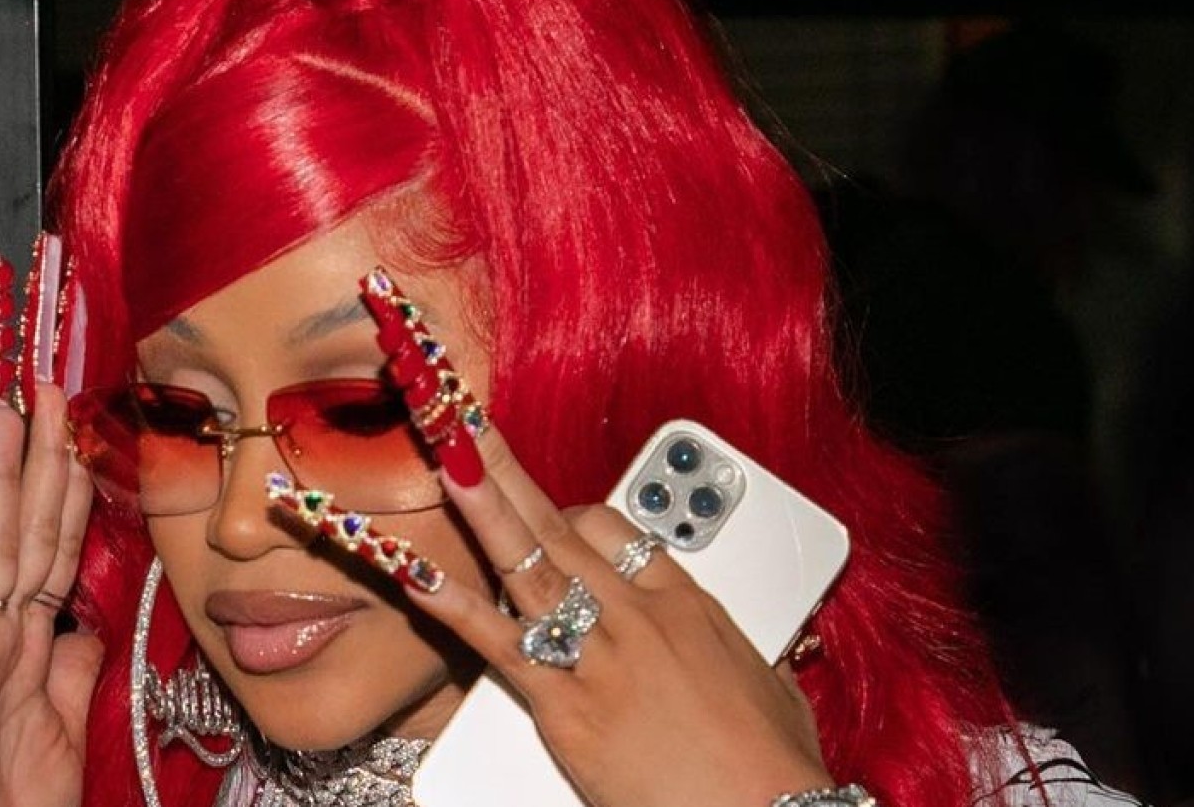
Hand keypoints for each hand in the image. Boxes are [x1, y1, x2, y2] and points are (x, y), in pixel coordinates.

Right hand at [0, 383, 99, 806]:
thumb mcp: (63, 729)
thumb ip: (70, 671)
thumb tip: (80, 625)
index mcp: (30, 650)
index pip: (58, 551)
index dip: (72, 491)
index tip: (82, 430)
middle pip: (31, 533)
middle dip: (48, 460)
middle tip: (53, 388)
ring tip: (3, 410)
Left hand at [406, 428, 832, 806]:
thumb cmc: (774, 768)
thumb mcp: (769, 686)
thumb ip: (740, 651)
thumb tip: (741, 647)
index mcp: (689, 605)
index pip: (618, 529)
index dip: (573, 514)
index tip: (550, 513)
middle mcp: (640, 618)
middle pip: (563, 526)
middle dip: (511, 472)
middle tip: (468, 426)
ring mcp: (600, 657)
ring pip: (529, 565)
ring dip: (483, 507)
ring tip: (448, 460)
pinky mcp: (568, 708)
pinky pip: (500, 645)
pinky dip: (455, 609)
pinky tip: (418, 578)